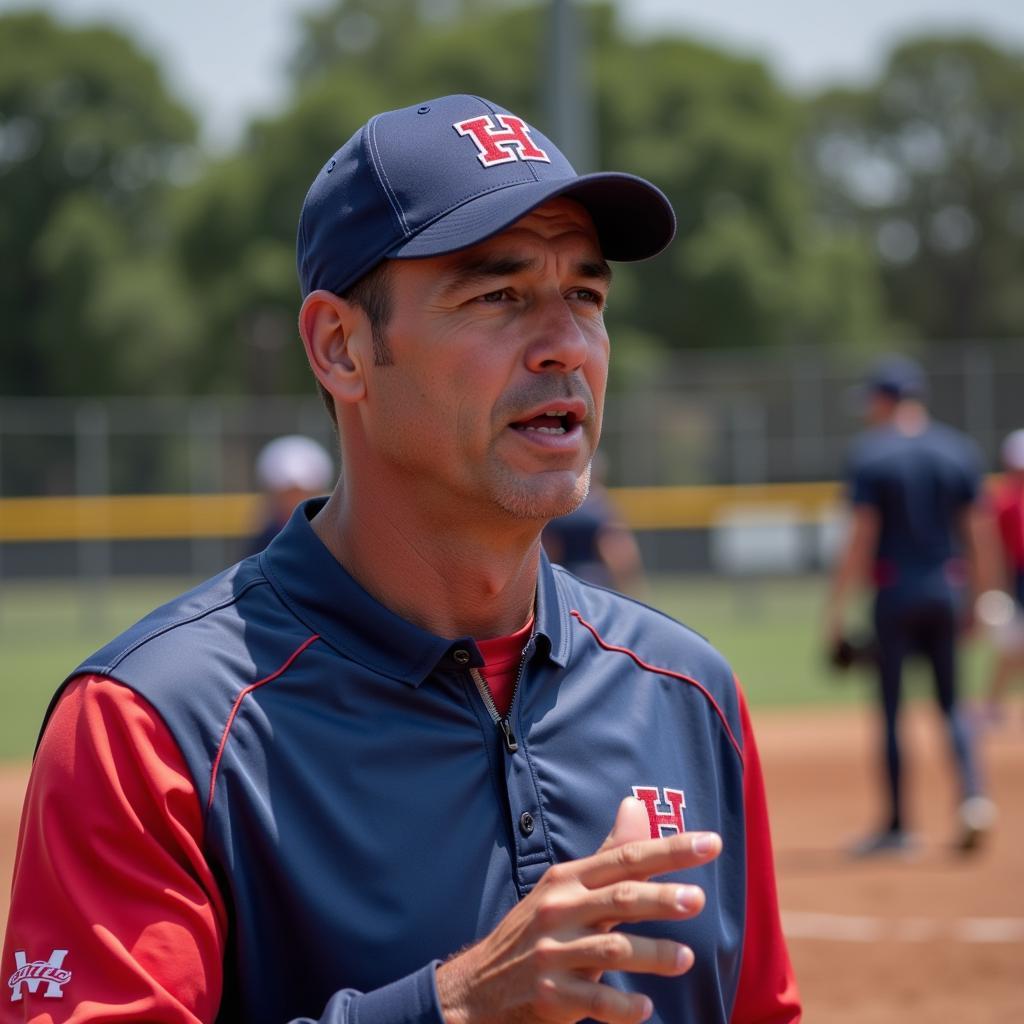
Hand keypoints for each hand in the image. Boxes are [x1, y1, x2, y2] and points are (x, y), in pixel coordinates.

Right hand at [435, 797, 720, 1023]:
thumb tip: (635, 805)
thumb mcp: (565, 885)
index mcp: (569, 879)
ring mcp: (554, 952)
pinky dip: (620, 1007)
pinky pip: (592, 1000)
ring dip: (651, 954)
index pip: (626, 857)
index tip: (711, 843)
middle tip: (698, 899)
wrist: (479, 984)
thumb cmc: (536, 927)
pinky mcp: (550, 993)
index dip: (669, 850)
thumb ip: (608, 852)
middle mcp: (561, 910)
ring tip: (686, 959)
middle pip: (619, 898)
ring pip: (611, 949)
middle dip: (660, 898)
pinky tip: (646, 1009)